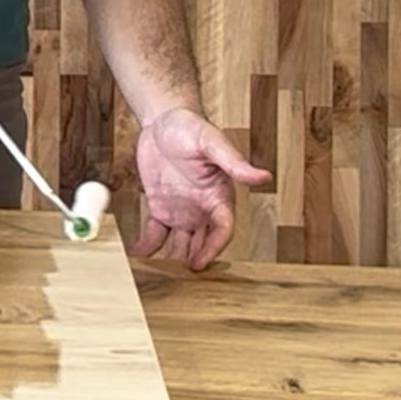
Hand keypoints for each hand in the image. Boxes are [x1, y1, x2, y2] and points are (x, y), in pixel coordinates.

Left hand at [131, 108, 271, 269]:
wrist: (162, 118)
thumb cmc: (191, 126)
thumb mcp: (212, 142)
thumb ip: (233, 162)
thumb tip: (263, 177)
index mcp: (219, 196)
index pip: (222, 229)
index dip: (214, 248)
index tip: (200, 263)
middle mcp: (202, 209)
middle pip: (201, 243)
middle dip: (192, 260)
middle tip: (178, 281)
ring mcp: (181, 211)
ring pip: (179, 244)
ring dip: (170, 260)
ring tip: (156, 276)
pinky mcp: (160, 208)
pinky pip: (155, 234)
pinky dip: (147, 247)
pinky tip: (137, 257)